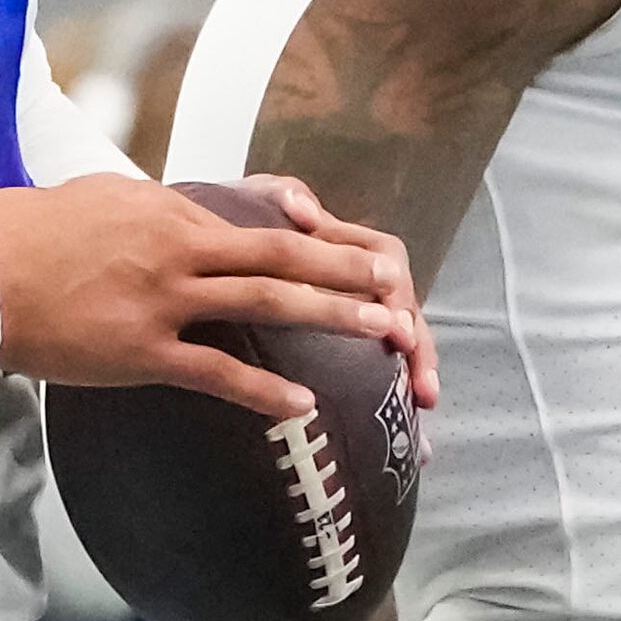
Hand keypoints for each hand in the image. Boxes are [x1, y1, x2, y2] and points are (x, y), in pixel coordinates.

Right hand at [0, 173, 423, 420]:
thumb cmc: (29, 232)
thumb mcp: (99, 198)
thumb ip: (150, 208)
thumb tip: (179, 213)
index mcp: (168, 210)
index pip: (256, 221)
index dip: (313, 235)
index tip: (355, 246)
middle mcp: (177, 247)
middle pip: (281, 255)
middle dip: (346, 271)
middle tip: (398, 286)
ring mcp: (163, 300)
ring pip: (266, 304)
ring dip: (332, 316)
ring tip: (383, 333)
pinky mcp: (141, 352)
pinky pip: (216, 373)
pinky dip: (264, 390)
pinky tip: (304, 406)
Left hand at [232, 172, 438, 409]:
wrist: (196, 255)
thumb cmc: (228, 227)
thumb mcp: (249, 204)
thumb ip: (276, 198)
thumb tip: (301, 207)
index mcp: (332, 239)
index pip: (383, 258)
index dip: (392, 288)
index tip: (394, 323)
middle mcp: (348, 272)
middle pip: (400, 304)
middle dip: (418, 342)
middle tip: (423, 385)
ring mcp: (345, 303)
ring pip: (396, 332)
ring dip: (416, 363)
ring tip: (424, 399)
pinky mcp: (337, 336)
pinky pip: (372, 363)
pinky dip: (393, 385)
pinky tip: (410, 422)